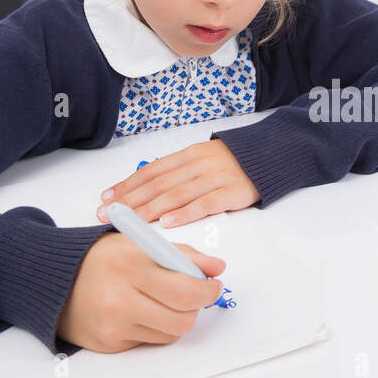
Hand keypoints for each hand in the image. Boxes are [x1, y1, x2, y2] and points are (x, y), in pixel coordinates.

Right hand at [57, 235, 225, 352]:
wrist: (51, 279)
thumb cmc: (100, 258)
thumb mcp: (140, 243)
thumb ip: (182, 254)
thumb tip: (218, 268)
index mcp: (130, 264)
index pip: (186, 289)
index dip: (208, 291)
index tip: (213, 285)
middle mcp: (119, 297)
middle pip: (183, 318)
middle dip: (194, 308)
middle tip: (191, 295)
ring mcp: (112, 324)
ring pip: (170, 334)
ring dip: (174, 319)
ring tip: (157, 300)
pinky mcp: (108, 344)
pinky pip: (149, 342)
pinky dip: (152, 328)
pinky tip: (136, 311)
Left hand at [96, 139, 259, 227]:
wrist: (270, 155)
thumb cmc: (233, 163)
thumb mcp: (202, 159)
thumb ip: (178, 172)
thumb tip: (144, 188)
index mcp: (188, 154)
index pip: (151, 171)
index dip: (127, 185)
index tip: (108, 199)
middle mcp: (198, 164)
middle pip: (158, 184)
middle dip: (131, 201)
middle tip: (110, 214)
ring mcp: (215, 177)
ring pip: (176, 194)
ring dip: (150, 209)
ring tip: (131, 221)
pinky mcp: (231, 192)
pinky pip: (203, 204)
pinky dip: (184, 214)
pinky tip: (167, 222)